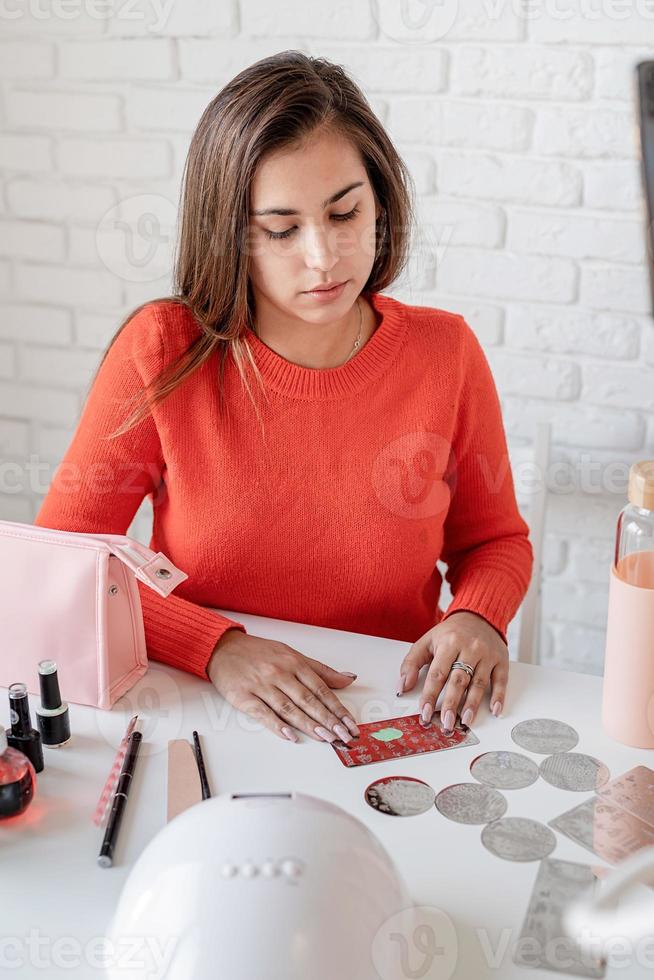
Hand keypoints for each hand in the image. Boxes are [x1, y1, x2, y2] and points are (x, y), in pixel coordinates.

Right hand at [207, 629, 359, 743]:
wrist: (223, 648)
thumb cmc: (259, 652)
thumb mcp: (292, 654)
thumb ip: (320, 670)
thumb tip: (349, 679)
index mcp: (294, 662)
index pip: (321, 688)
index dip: (337, 708)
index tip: (349, 724)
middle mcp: (280, 673)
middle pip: (308, 699)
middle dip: (328, 720)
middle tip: (343, 736)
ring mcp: (261, 685)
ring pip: (289, 708)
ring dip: (309, 725)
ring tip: (326, 738)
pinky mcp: (243, 696)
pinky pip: (263, 713)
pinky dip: (277, 726)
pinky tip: (291, 736)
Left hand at [398, 611, 507, 730]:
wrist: (477, 616)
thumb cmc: (450, 633)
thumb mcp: (426, 642)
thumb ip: (411, 663)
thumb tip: (402, 687)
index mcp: (448, 643)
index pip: (437, 673)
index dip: (430, 695)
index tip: (424, 712)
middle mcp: (469, 648)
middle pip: (459, 680)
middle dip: (451, 704)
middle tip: (446, 723)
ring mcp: (487, 654)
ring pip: (479, 682)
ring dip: (472, 704)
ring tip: (465, 721)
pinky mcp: (501, 660)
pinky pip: (501, 680)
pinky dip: (499, 696)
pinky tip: (495, 710)